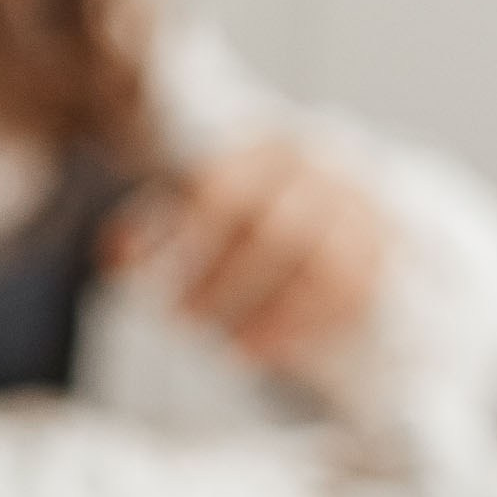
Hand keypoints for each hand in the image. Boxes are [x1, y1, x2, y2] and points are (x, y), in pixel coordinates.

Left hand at [102, 134, 387, 374]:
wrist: (347, 216)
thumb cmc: (255, 212)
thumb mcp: (206, 205)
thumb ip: (161, 222)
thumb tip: (113, 256)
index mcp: (269, 144)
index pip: (222, 187)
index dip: (175, 233)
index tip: (129, 268)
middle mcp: (323, 169)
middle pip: (275, 230)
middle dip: (220, 281)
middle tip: (179, 317)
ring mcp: (361, 211)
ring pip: (321, 267)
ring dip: (264, 312)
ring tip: (224, 346)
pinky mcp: (383, 254)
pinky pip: (347, 297)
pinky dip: (296, 329)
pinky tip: (256, 352)